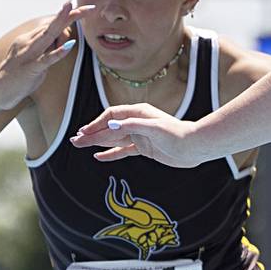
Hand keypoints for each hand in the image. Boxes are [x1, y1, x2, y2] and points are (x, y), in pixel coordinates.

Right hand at [0, 1, 93, 110]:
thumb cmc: (17, 77)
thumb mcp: (35, 59)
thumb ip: (48, 49)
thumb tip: (64, 41)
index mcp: (29, 39)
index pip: (51, 25)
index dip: (68, 16)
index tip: (83, 8)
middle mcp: (28, 42)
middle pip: (52, 25)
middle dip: (70, 14)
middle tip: (88, 6)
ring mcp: (28, 55)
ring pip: (48, 35)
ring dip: (62, 22)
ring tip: (74, 11)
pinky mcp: (30, 69)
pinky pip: (46, 59)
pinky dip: (58, 52)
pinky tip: (69, 45)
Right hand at [70, 104, 204, 166]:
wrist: (195, 147)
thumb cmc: (178, 135)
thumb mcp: (155, 128)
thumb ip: (133, 126)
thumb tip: (111, 126)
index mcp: (138, 113)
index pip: (111, 116)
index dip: (97, 124)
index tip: (84, 133)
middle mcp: (137, 122)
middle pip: (109, 128)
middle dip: (92, 133)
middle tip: (74, 141)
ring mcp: (139, 136)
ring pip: (113, 139)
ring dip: (97, 142)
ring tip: (79, 145)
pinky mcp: (144, 148)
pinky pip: (122, 150)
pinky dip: (110, 153)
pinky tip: (98, 156)